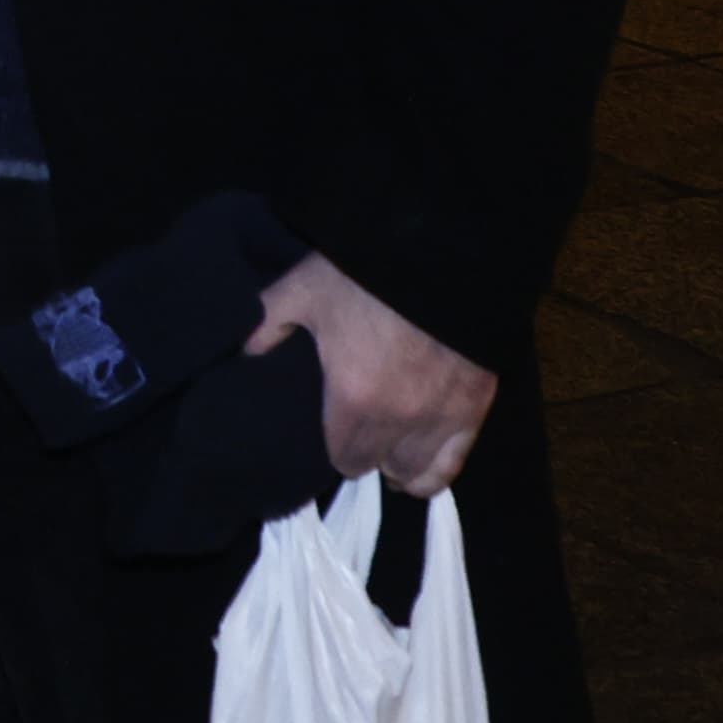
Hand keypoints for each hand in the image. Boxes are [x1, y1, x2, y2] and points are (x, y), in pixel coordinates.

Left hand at [252, 251, 495, 496]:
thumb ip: (270, 322)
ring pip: (418, 472)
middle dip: (369, 454)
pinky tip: (427, 466)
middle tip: (364, 433)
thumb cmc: (365, 271)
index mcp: (353, 398)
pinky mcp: (476, 405)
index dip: (338, 449)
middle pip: (380, 466)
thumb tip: (247, 350)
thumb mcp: (304, 288)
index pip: (344, 459)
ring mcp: (440, 416)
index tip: (337, 431)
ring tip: (395, 453)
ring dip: (402, 465)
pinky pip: (456, 460)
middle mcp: (398, 419)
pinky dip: (439, 468)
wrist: (440, 250)